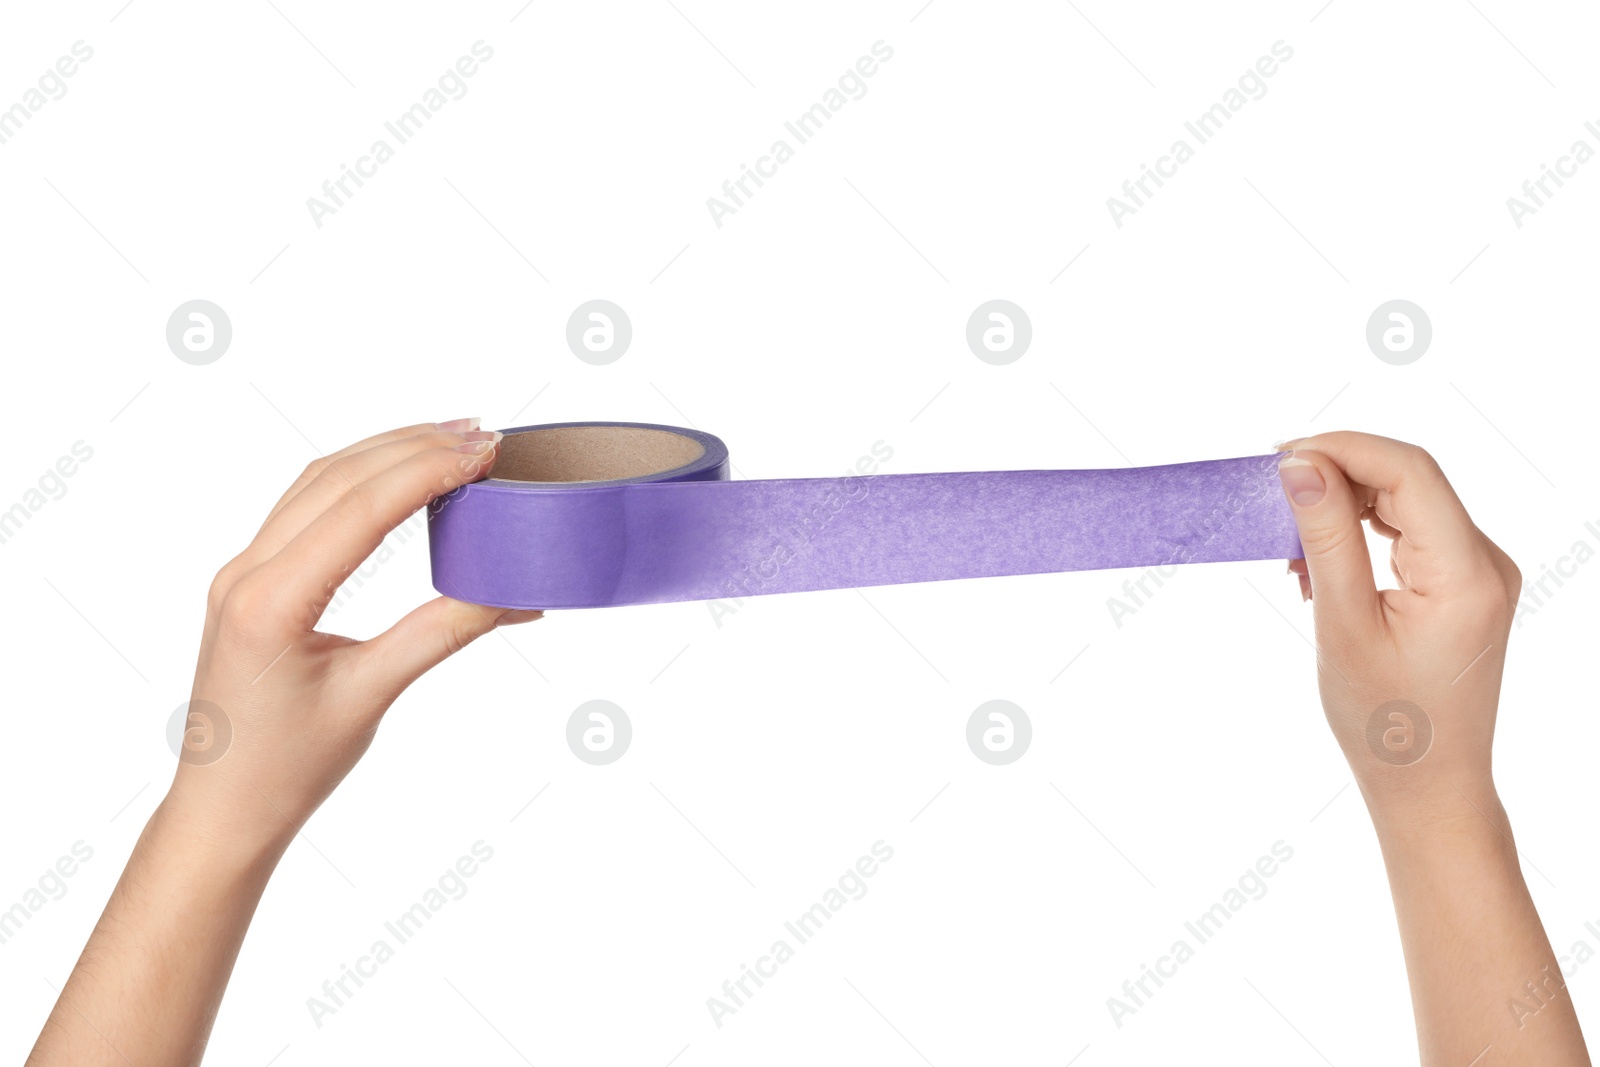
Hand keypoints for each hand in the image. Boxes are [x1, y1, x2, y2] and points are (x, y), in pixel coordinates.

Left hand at [167, 419, 541, 850]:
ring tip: (451, 438)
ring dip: (385, 452)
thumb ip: (442, 632)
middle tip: (483, 436)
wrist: (222, 810)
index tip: (484, 451)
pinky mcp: (250, 581)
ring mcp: (242, 572)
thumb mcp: (373, 695)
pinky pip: (304, 506)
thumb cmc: (286, 768)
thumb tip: (514, 594)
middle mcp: (247, 574)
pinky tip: (400, 474)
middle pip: (337, 478)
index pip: (359, 508)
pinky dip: (359, 479)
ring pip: (317, 482)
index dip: (427, 470)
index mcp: (272, 602)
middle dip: (413, 447)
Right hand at [1274, 431, 1521, 813]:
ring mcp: (1478, 573)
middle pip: (1409, 479)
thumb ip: (1326, 539)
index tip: (1279, 459)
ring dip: (1343, 503)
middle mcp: (1485, 563)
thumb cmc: (1386, 724)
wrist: (1429, 786)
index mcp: (1467, 574)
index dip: (1342, 449)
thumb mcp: (1343, 627)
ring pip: (1406, 500)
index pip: (1408, 472)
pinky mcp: (1462, 584)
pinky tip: (1317, 562)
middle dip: (1336, 473)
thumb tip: (1300, 465)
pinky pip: (1409, 530)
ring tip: (1287, 543)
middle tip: (1269, 493)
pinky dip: (1359, 531)